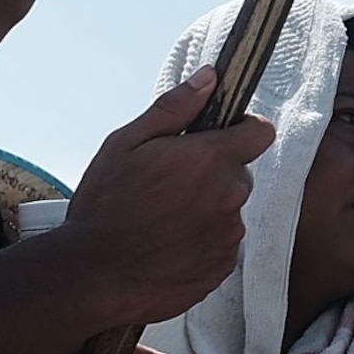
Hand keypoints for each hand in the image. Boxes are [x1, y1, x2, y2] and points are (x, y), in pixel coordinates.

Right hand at [60, 70, 273, 326]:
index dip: (241, 130)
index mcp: (211, 159)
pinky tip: (168, 247)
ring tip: (163, 221)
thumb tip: (210, 77)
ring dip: (207, 210)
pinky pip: (221, 245)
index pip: (260, 132)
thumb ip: (174, 108)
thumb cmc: (104, 206)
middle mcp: (230, 195)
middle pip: (239, 173)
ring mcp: (229, 235)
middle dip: (214, 174)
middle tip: (171, 185)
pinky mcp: (222, 267)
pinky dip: (202, 243)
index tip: (218, 137)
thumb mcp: (125, 144)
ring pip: (229, 210)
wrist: (92, 277)